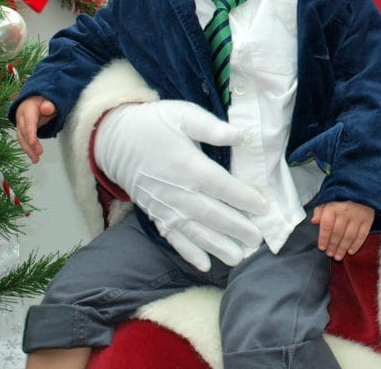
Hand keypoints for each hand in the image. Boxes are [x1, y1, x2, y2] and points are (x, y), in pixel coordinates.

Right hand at [13, 95, 56, 162]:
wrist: (33, 99)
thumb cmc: (43, 100)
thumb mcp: (48, 99)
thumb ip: (49, 104)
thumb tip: (47, 109)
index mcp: (27, 110)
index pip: (29, 123)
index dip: (31, 134)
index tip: (34, 143)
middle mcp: (21, 118)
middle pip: (24, 133)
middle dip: (30, 145)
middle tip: (38, 154)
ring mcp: (21, 125)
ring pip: (22, 139)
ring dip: (28, 150)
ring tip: (36, 160)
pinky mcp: (23, 130)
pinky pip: (24, 140)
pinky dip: (28, 148)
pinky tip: (34, 156)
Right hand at [95, 100, 269, 270]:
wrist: (116, 140)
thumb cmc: (156, 123)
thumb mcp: (184, 115)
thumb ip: (212, 127)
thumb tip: (242, 135)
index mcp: (188, 165)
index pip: (221, 186)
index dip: (243, 198)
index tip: (264, 207)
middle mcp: (178, 191)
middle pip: (212, 214)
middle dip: (236, 228)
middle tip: (258, 240)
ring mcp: (165, 206)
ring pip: (195, 231)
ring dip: (217, 246)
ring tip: (239, 258)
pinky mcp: (157, 215)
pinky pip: (174, 238)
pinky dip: (189, 253)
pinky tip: (205, 265)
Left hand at [312, 201, 374, 259]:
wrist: (362, 188)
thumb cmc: (342, 196)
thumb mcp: (328, 199)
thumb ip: (320, 210)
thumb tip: (314, 221)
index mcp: (334, 206)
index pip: (327, 225)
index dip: (323, 238)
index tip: (322, 247)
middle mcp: (346, 211)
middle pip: (338, 232)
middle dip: (333, 245)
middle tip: (330, 254)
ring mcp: (358, 215)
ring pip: (349, 235)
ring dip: (343, 248)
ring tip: (338, 256)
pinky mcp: (368, 219)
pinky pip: (362, 234)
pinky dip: (356, 244)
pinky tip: (351, 251)